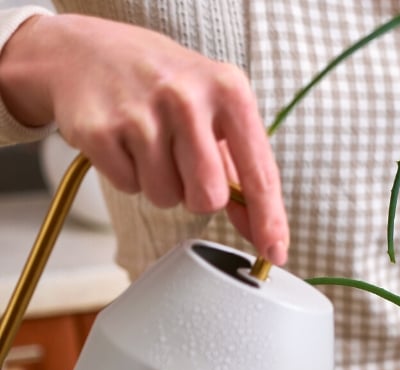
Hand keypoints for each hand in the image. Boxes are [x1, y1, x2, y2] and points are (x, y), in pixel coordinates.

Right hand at [0, 14, 287, 264]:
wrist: (90, 52)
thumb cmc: (166, 85)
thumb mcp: (215, 107)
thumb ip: (240, 166)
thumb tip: (261, 228)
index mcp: (229, 91)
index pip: (260, 172)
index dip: (269, 219)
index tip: (275, 252)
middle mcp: (187, 98)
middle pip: (209, 197)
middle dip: (198, 195)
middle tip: (184, 163)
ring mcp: (140, 113)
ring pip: (166, 197)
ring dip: (161, 183)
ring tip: (151, 144)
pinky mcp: (99, 130)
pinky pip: (128, 187)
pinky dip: (128, 175)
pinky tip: (125, 141)